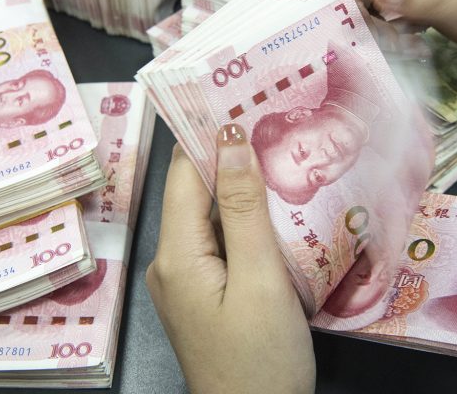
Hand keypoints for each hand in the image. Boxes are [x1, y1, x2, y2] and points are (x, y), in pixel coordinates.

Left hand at [146, 124, 315, 393]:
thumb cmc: (261, 358)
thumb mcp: (260, 280)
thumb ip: (245, 210)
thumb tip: (231, 140)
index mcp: (177, 254)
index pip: (186, 174)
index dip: (210, 134)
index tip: (244, 99)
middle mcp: (172, 261)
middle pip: (197, 194)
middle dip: (232, 158)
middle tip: (276, 125)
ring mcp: (186, 280)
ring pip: (212, 217)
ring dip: (244, 190)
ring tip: (284, 158)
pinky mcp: (204, 293)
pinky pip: (220, 243)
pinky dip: (246, 223)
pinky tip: (278, 212)